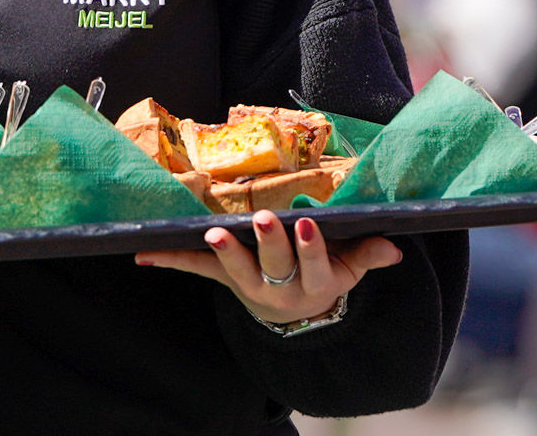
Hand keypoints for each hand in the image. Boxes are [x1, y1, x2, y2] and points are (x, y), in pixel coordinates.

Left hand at [134, 211, 401, 324]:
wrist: (297, 317)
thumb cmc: (326, 281)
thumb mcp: (351, 272)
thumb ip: (368, 256)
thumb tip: (394, 248)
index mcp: (314, 286)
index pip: (315, 266)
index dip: (310, 246)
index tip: (307, 221)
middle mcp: (280, 291)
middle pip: (274, 267)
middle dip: (268, 243)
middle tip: (261, 220)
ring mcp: (248, 287)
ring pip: (235, 271)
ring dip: (224, 252)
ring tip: (214, 234)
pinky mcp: (224, 281)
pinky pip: (197, 269)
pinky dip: (169, 259)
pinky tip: (143, 253)